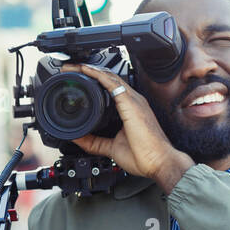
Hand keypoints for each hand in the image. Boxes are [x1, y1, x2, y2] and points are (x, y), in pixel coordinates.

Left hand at [61, 63, 195, 193]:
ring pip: (110, 77)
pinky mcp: (131, 104)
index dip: (95, 81)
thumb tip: (77, 138)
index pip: (110, 88)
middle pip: (109, 79)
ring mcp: (133, 100)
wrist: (159, 162)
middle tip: (71, 69)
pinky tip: (86, 71)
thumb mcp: (111, 147)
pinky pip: (113, 84)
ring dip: (91, 70)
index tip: (78, 80)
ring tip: (74, 67)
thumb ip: (94, 142)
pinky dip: (98, 75)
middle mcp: (133, 101)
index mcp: (130, 108)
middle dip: (89, 72)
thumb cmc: (144, 155)